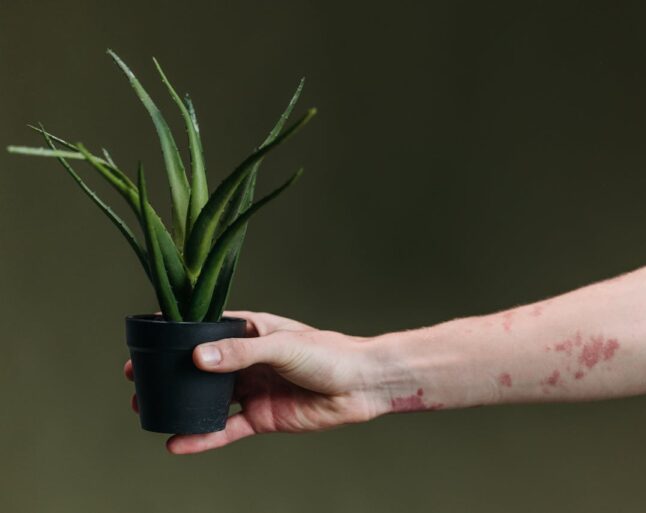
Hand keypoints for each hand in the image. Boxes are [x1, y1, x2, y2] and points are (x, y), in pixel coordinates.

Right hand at [124, 311, 383, 453]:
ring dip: (180, 404)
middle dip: (170, 372)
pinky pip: (226, 429)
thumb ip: (239, 353)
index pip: (207, 328)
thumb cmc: (328, 353)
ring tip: (146, 411)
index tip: (146, 338)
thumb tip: (196, 356)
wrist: (361, 385)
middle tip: (136, 379)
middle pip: (201, 366)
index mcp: (252, 331)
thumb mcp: (280, 346)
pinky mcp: (262, 417)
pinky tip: (178, 443)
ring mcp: (253, 389)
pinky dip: (203, 437)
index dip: (176, 334)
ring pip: (209, 399)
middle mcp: (248, 360)